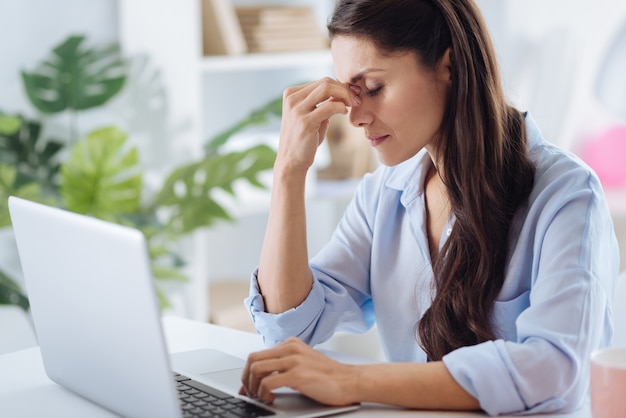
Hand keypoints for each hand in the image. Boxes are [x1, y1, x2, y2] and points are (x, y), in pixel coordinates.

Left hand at [239, 337, 357, 405]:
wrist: (350, 381)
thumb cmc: (329, 376)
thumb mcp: (304, 362)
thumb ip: (286, 364)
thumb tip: (263, 378)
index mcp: (291, 344)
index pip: (258, 354)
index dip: (247, 372)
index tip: (246, 386)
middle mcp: (290, 348)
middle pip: (253, 359)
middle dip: (246, 379)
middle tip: (249, 393)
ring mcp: (294, 360)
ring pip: (257, 369)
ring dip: (253, 387)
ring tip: (260, 397)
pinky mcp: (298, 374)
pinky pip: (268, 382)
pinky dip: (263, 393)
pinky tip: (270, 399)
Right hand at [275, 78, 360, 175]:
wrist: (291, 161)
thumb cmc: (304, 139)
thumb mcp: (311, 116)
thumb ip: (323, 102)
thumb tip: (343, 91)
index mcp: (291, 94)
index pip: (321, 82)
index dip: (340, 86)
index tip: (352, 94)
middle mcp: (292, 98)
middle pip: (325, 82)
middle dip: (345, 88)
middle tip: (356, 99)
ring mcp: (297, 109)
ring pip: (327, 89)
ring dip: (345, 94)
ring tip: (353, 104)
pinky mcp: (305, 121)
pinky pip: (329, 106)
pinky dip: (341, 107)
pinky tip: (344, 112)